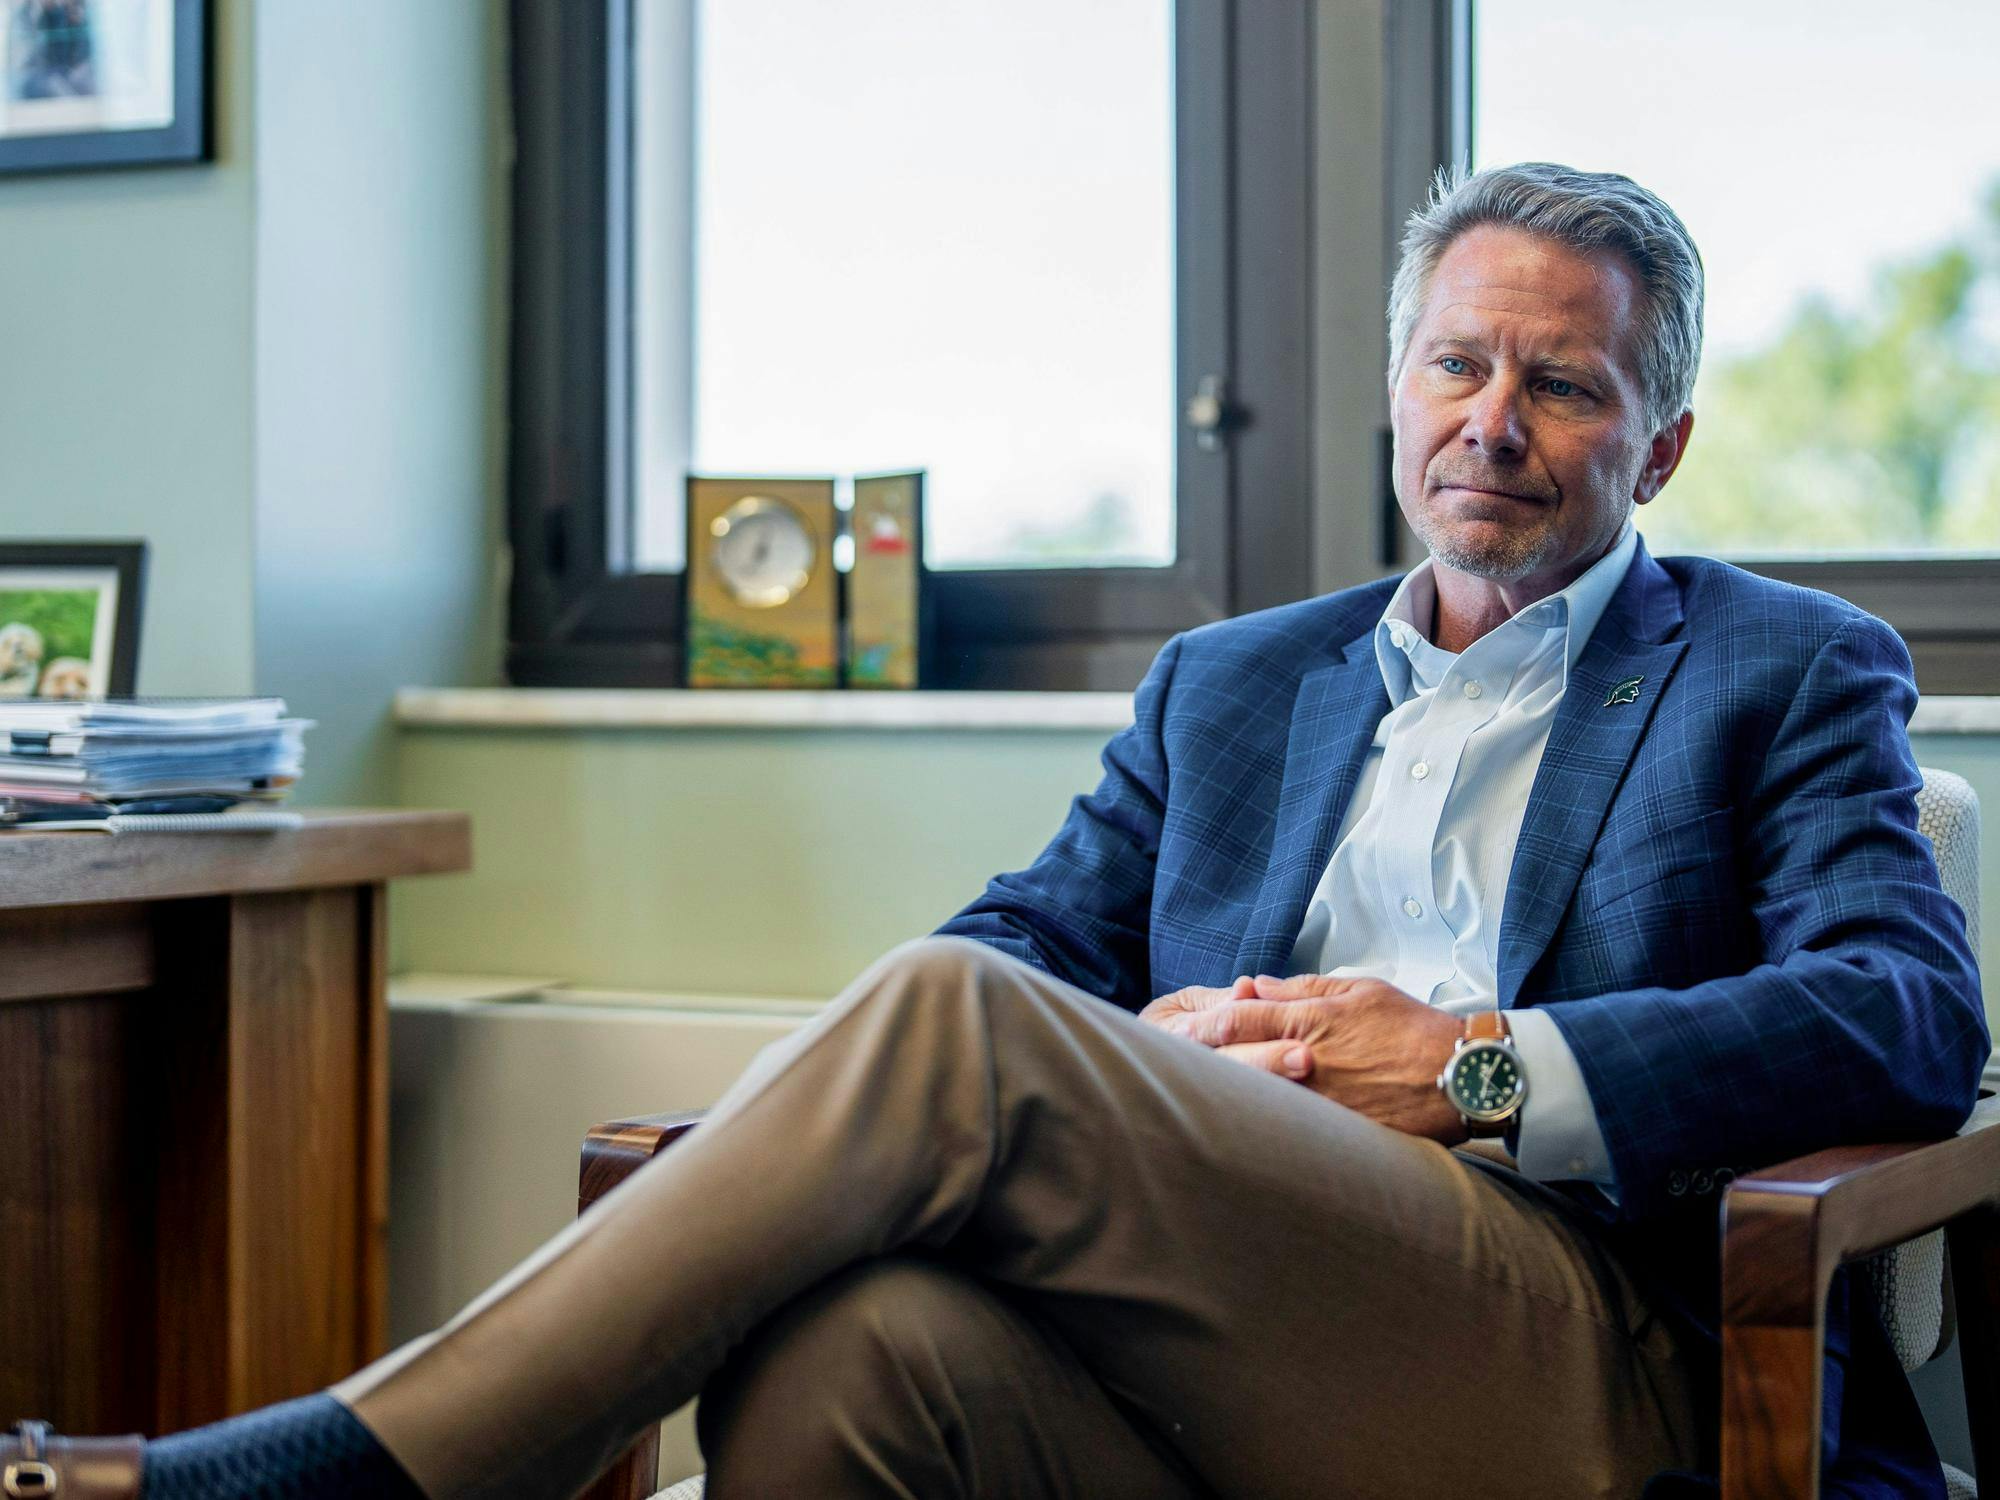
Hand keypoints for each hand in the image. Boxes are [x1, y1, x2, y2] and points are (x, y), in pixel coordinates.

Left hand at [1150, 973, 1467, 1142]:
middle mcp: (1305, 1061)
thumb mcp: (1359, 990)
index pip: (1236, 1019)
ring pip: (1256, 1100)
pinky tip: (1245, 1134)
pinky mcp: (1335, 1133)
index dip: (1203, 1025)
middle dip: (1201, 1065)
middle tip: (1171, 1070)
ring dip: (1227, 1100)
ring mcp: (1317, 1101)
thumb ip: (1304, 990)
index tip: (1182, 1032)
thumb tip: (1259, 988)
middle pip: (1234, 1062)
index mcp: (1307, 1020)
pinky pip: (1288, 1131)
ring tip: (1196, 1105)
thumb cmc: (1413, 1029)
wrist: (1460, 1076)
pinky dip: (1263, 1129)